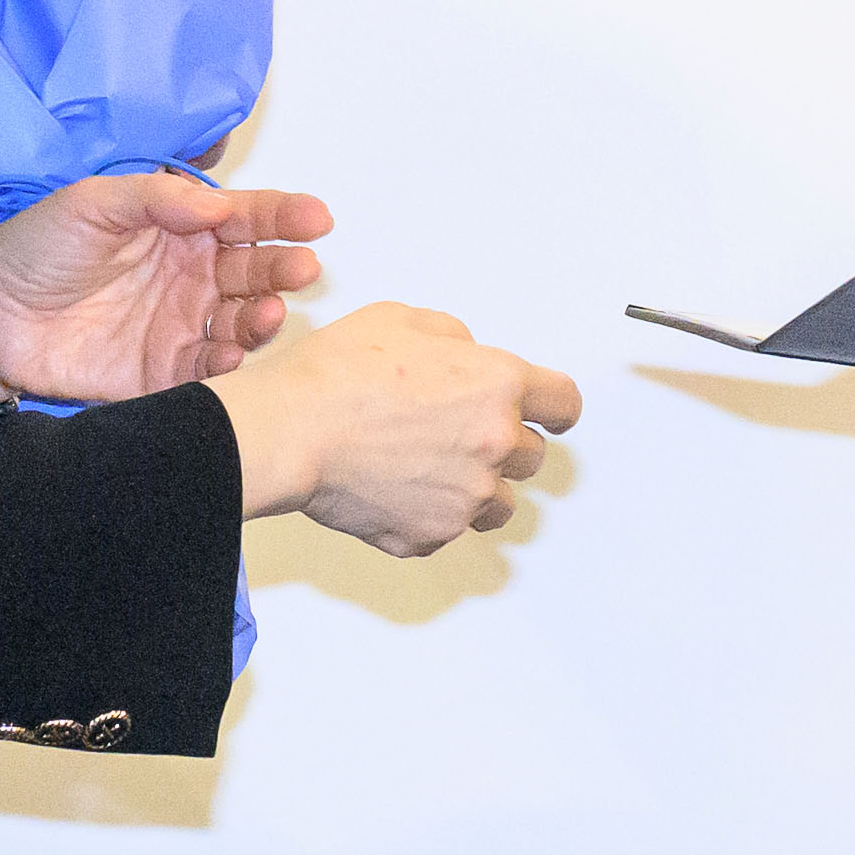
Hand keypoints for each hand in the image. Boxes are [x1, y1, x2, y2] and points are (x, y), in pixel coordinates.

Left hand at [0, 172, 330, 400]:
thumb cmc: (36, 249)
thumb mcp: (90, 203)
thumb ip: (154, 199)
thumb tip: (218, 207)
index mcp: (181, 230)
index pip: (245, 219)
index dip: (283, 216)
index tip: (316, 218)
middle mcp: (192, 278)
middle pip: (254, 271)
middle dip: (284, 268)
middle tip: (303, 268)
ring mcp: (181, 328)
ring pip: (241, 324)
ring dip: (263, 318)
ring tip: (267, 313)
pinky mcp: (163, 375)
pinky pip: (208, 373)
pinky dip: (228, 367)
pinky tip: (232, 356)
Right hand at [212, 304, 583, 554]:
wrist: (289, 431)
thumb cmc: (335, 375)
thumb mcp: (401, 320)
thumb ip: (453, 337)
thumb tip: (466, 355)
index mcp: (497, 384)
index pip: (566, 404)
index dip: (556, 409)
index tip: (552, 416)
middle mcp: (493, 444)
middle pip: (533, 456)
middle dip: (503, 444)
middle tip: (454, 433)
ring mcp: (466, 497)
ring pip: (499, 502)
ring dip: (476, 487)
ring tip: (425, 467)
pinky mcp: (432, 534)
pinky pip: (447, 530)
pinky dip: (429, 515)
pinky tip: (393, 489)